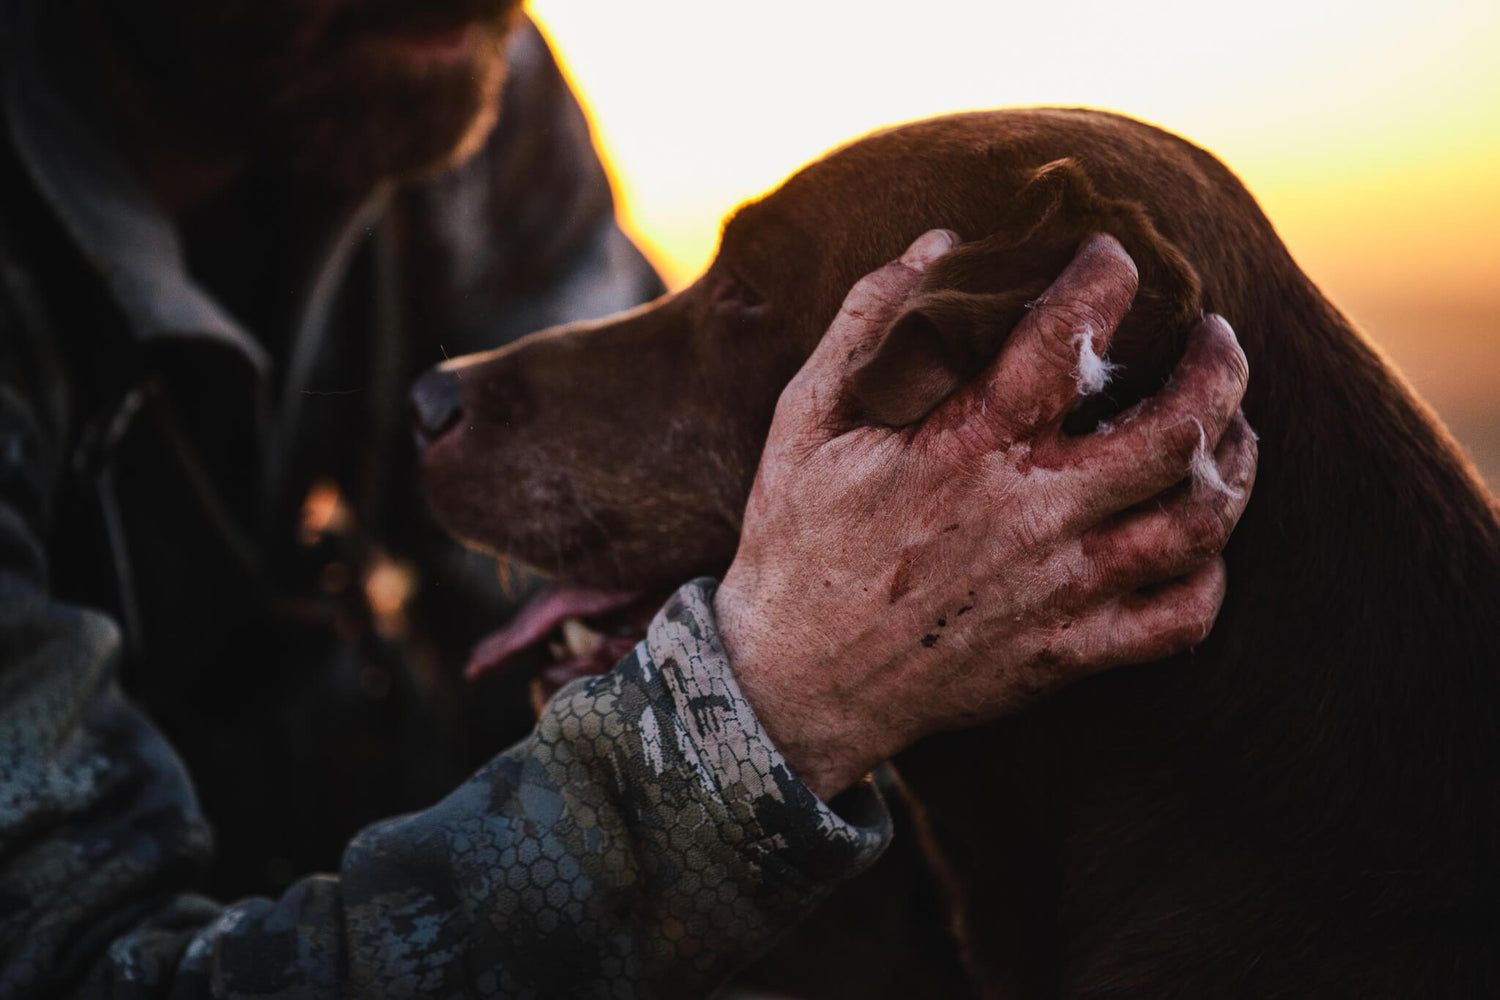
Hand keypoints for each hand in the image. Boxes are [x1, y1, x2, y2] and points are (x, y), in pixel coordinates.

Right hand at [715, 230, 1256, 799]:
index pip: (1069, 338)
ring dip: (1238, 464)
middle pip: (1178, 429)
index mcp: (967, 448)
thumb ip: (866, 322)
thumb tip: (936, 241)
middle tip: (1216, 336)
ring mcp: (1061, 592)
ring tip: (1234, 427)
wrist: (790, 684)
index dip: (1106, 278)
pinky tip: (1200, 539)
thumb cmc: (796, 545)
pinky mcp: (1069, 655)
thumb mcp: (804, 420)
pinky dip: (1210, 575)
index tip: (1111, 259)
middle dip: (1219, 366)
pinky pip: (1181, 619)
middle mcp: (1032, 515)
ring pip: (1200, 521)